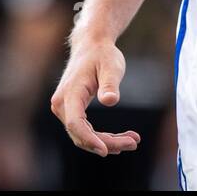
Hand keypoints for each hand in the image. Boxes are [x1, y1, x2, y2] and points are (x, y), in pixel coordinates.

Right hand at [49, 37, 140, 156]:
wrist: (91, 45)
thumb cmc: (102, 55)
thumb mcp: (111, 67)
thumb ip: (110, 84)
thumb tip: (110, 100)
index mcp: (70, 93)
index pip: (76, 124)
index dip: (90, 140)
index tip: (106, 150)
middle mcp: (61, 103)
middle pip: (81, 134)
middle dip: (107, 143)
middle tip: (134, 142)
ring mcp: (64, 108)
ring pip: (82, 135)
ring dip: (106, 142)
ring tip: (132, 141)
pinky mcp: (71, 110)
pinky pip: (84, 129)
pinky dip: (101, 137)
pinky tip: (121, 138)